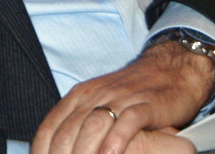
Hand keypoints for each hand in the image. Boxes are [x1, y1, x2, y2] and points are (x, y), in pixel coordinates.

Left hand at [31, 41, 212, 153]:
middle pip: (68, 132)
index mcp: (79, 97)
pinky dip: (117, 140)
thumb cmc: (132, 94)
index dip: (42, 153)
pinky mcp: (146, 104)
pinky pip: (128, 122)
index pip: (49, 129)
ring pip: (94, 127)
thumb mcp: (98, 104)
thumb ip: (77, 126)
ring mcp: (120, 98)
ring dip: (84, 153)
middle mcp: (95, 96)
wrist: (171, 69)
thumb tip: (57, 151)